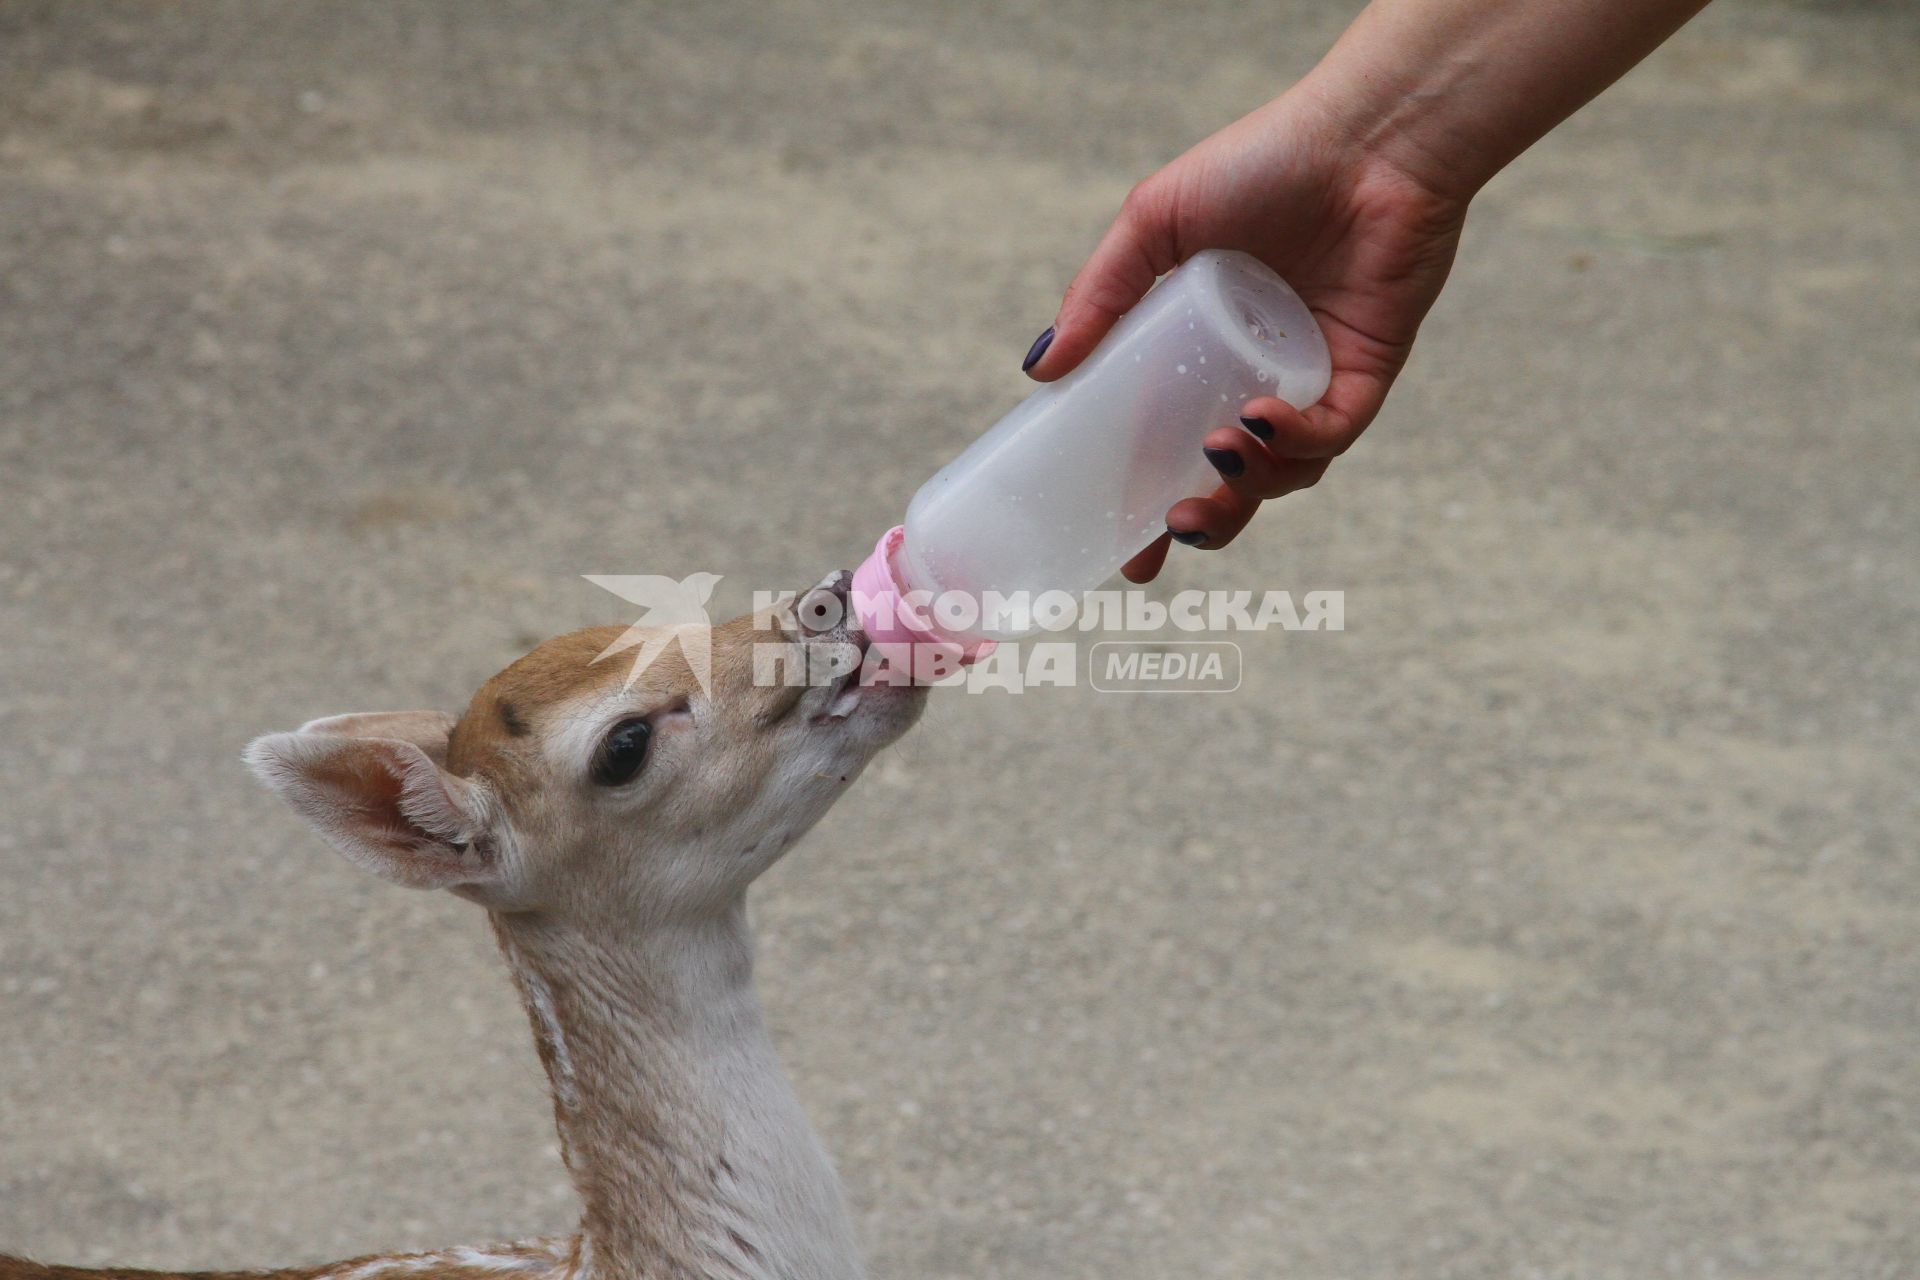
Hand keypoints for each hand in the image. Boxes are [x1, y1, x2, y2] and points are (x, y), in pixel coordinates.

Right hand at [1024, 91, 1468, 581]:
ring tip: (1215, 457)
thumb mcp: (1155, 224)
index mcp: (1202, 353)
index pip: (1167, 447)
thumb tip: (1039, 370)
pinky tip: (1260, 421)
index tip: (1122, 552)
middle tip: (1168, 534)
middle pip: (1229, 480)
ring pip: (1282, 473)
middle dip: (1202, 522)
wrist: (1367, 136)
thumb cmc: (1263, 163)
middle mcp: (1257, 376)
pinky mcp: (1365, 374)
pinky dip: (1295, 442)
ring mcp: (1312, 381)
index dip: (1144, 507)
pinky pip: (1330, 437)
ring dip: (1246, 486)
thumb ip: (1099, 295)